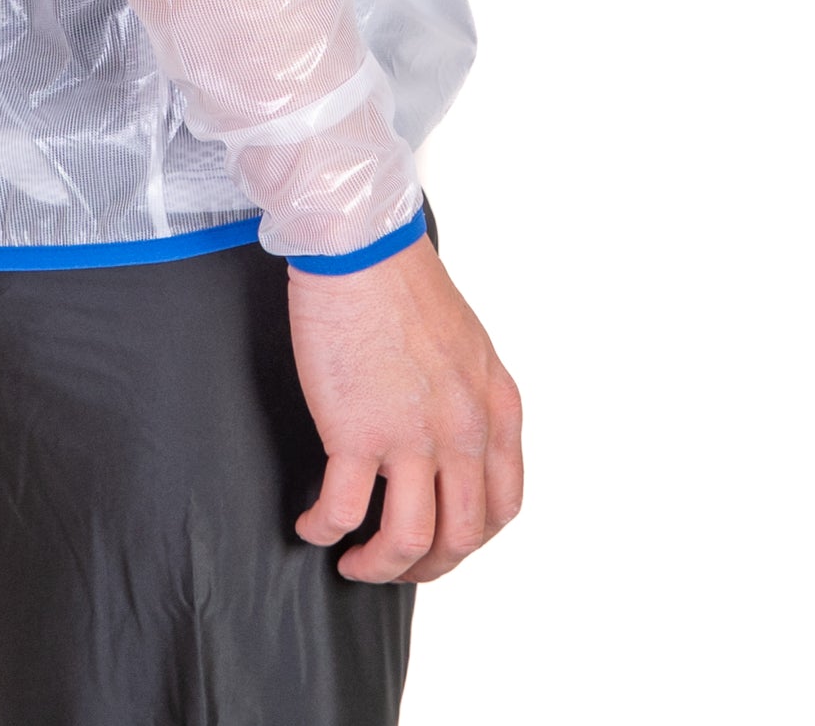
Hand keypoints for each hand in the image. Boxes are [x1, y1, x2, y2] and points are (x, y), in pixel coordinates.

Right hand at [289, 235, 522, 582]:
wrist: (360, 246)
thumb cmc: (401, 282)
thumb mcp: (467, 346)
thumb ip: (470, 400)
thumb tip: (452, 444)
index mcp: (497, 407)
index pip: (502, 506)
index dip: (470, 537)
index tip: (441, 541)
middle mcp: (465, 430)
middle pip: (460, 537)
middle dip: (427, 566)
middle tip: (394, 564)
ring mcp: (413, 436)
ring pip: (410, 542)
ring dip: (379, 566)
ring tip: (354, 561)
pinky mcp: (357, 433)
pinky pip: (343, 512)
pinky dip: (324, 530)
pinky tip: (312, 523)